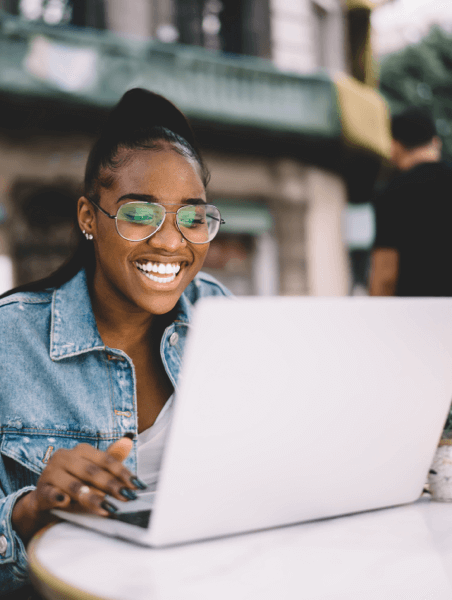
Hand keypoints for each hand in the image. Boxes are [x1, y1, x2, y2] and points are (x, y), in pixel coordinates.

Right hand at [12, 435, 144, 541]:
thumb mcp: (94, 472)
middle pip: (92, 472)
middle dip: (111, 486)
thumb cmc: (76, 482)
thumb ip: (111, 460)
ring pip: (74, 484)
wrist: (46, 499)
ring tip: (106, 506)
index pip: (106, 460)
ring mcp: (51, 472)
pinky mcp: (41, 489)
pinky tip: (66, 502)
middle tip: (126, 498)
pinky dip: (58, 497)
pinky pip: (50, 493)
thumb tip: (128, 441)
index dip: (122, 473)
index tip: (137, 486)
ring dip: (91, 496)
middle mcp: (65, 457)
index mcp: (81, 450)